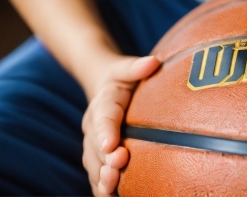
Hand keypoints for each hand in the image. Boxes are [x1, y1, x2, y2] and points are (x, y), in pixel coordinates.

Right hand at [82, 54, 159, 196]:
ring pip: (93, 166)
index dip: (106, 132)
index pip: (103, 118)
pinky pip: (97, 178)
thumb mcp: (126, 69)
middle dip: (106, 159)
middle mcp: (93, 128)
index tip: (112, 144)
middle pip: (96, 147)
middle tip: (119, 165)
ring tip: (114, 187)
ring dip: (102, 178)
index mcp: (102, 104)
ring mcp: (93, 147)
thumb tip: (154, 62)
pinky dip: (103, 190)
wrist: (102, 88)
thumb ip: (136, 67)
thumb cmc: (121, 79)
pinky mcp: (97, 161)